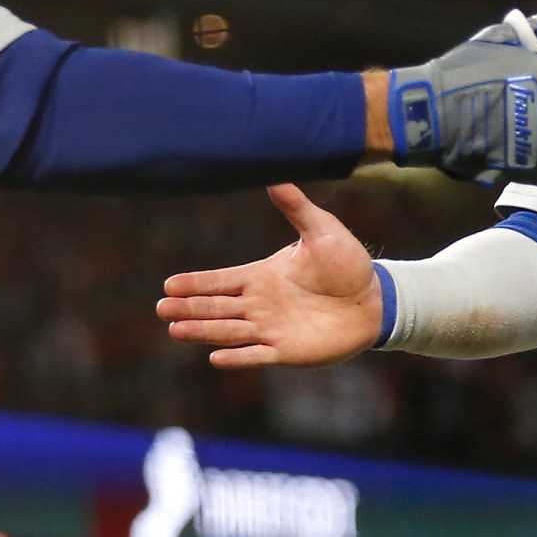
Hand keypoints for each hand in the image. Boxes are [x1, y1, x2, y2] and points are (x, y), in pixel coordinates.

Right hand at [157, 185, 382, 368]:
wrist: (375, 298)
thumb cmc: (347, 263)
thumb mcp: (321, 230)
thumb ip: (296, 208)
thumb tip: (275, 178)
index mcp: (262, 276)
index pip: (220, 281)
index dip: (195, 283)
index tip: (169, 285)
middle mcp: (260, 304)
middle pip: (216, 307)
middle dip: (189, 308)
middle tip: (161, 310)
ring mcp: (272, 329)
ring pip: (229, 331)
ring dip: (203, 331)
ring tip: (175, 330)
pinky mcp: (288, 351)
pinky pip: (258, 355)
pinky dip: (238, 357)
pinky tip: (216, 358)